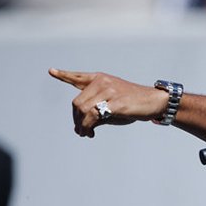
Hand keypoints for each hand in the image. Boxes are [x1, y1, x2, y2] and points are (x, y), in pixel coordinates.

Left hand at [49, 68, 167, 137]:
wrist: (154, 102)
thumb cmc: (134, 104)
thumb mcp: (112, 104)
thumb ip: (95, 111)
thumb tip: (80, 127)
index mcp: (101, 79)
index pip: (79, 77)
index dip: (64, 75)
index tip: (51, 71)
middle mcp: (102, 82)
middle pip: (77, 103)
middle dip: (76, 119)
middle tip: (80, 131)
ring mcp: (109, 91)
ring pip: (83, 110)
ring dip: (80, 125)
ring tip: (84, 134)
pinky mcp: (115, 103)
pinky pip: (93, 116)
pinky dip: (88, 127)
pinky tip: (90, 133)